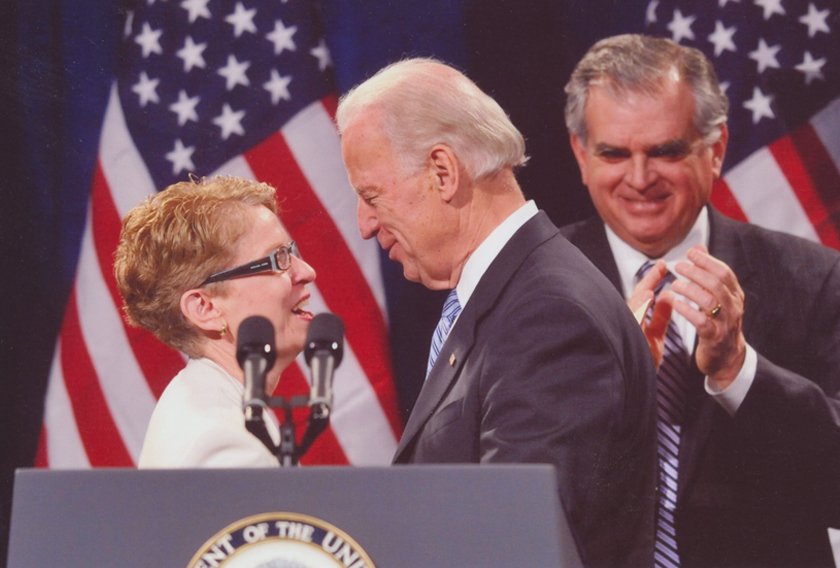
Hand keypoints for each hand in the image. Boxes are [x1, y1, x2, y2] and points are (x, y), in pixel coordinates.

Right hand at [627, 259, 674, 368]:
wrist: (635, 385)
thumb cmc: (642, 360)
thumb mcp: (655, 335)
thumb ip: (660, 316)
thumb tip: (667, 294)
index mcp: (636, 319)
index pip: (644, 294)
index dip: (653, 279)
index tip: (664, 265)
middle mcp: (628, 322)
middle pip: (638, 298)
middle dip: (649, 281)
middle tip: (662, 265)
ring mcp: (626, 331)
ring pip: (632, 310)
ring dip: (642, 296)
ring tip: (653, 283)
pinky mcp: (627, 341)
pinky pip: (633, 322)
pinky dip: (640, 310)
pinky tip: (649, 300)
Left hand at [672, 245, 746, 388]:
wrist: (727, 359)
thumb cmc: (718, 323)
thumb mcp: (717, 297)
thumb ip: (708, 273)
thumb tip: (700, 248)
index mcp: (734, 296)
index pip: (725, 272)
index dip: (708, 261)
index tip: (690, 252)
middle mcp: (733, 307)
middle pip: (717, 284)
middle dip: (697, 272)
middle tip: (679, 266)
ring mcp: (725, 323)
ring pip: (710, 301)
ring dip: (690, 290)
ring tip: (674, 284)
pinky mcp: (714, 338)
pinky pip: (702, 322)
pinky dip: (688, 311)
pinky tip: (675, 303)